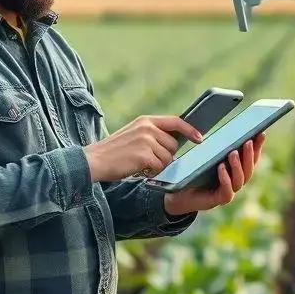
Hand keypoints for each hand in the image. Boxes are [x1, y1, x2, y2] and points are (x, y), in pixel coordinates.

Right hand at [83, 115, 201, 181]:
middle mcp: (147, 128)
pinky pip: (160, 167)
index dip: (190, 130)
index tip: (200, 138)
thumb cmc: (114, 151)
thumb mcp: (133, 133)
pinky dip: (152, 172)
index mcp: (145, 120)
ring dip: (158, 166)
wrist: (94, 160)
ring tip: (141, 165)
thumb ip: (151, 133)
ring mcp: (146, 141)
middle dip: (166, 155)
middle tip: (150, 161)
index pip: (176, 121)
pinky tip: (140, 170)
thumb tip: (174, 142)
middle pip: (174, 144)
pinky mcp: (144, 156)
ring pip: (168, 158)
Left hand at [163, 133, 264, 215]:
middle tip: (248, 142)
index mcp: (235, 169)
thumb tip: (224, 124)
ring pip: (240, 180)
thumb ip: (216, 145)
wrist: (179, 192)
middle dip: (249, 155)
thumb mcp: (205, 155)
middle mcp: (235, 180)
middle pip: (249, 168)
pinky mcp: (218, 200)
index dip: (257, 147)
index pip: (251, 158)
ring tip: (233, 153)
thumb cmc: (193, 171)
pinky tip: (221, 168)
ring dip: (238, 166)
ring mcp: (228, 191)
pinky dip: (225, 179)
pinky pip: (227, 192)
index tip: (260, 134)